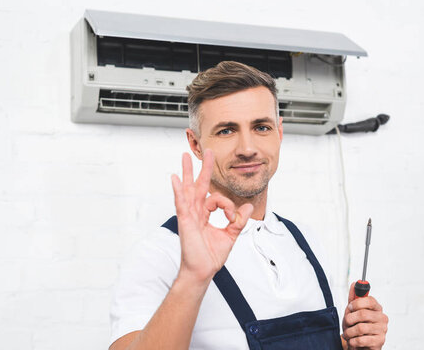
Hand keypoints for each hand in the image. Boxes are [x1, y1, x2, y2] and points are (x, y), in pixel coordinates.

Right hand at [170, 150, 253, 284]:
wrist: (202, 271)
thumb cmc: (210, 256)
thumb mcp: (229, 236)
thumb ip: (238, 220)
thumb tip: (248, 207)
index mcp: (204, 215)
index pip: (216, 198)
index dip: (227, 205)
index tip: (232, 217)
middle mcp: (195, 212)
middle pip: (199, 185)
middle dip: (203, 168)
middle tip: (207, 151)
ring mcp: (189, 215)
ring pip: (188, 189)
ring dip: (187, 172)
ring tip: (185, 156)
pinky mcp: (185, 221)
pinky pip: (181, 203)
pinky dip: (178, 190)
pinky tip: (175, 178)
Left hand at [342, 282, 387, 349]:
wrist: (362, 345)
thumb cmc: (358, 327)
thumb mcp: (353, 311)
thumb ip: (354, 298)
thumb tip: (354, 284)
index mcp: (376, 308)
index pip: (370, 300)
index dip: (357, 303)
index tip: (350, 307)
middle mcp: (382, 318)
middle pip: (363, 314)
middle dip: (349, 319)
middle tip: (346, 323)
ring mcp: (382, 330)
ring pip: (360, 328)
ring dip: (349, 332)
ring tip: (348, 334)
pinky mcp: (379, 342)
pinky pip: (361, 339)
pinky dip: (352, 341)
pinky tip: (352, 341)